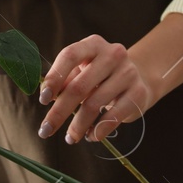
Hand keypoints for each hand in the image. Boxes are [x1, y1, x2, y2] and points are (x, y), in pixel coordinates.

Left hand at [36, 34, 157, 144]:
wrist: (140, 79)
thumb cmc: (101, 76)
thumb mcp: (83, 71)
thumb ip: (66, 80)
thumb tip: (47, 97)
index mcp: (93, 44)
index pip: (69, 55)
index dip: (54, 78)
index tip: (43, 99)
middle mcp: (112, 54)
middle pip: (79, 86)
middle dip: (59, 112)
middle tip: (46, 130)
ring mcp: (128, 73)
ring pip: (94, 104)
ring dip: (78, 125)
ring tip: (70, 138)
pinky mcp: (139, 93)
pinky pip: (113, 116)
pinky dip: (98, 130)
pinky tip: (90, 136)